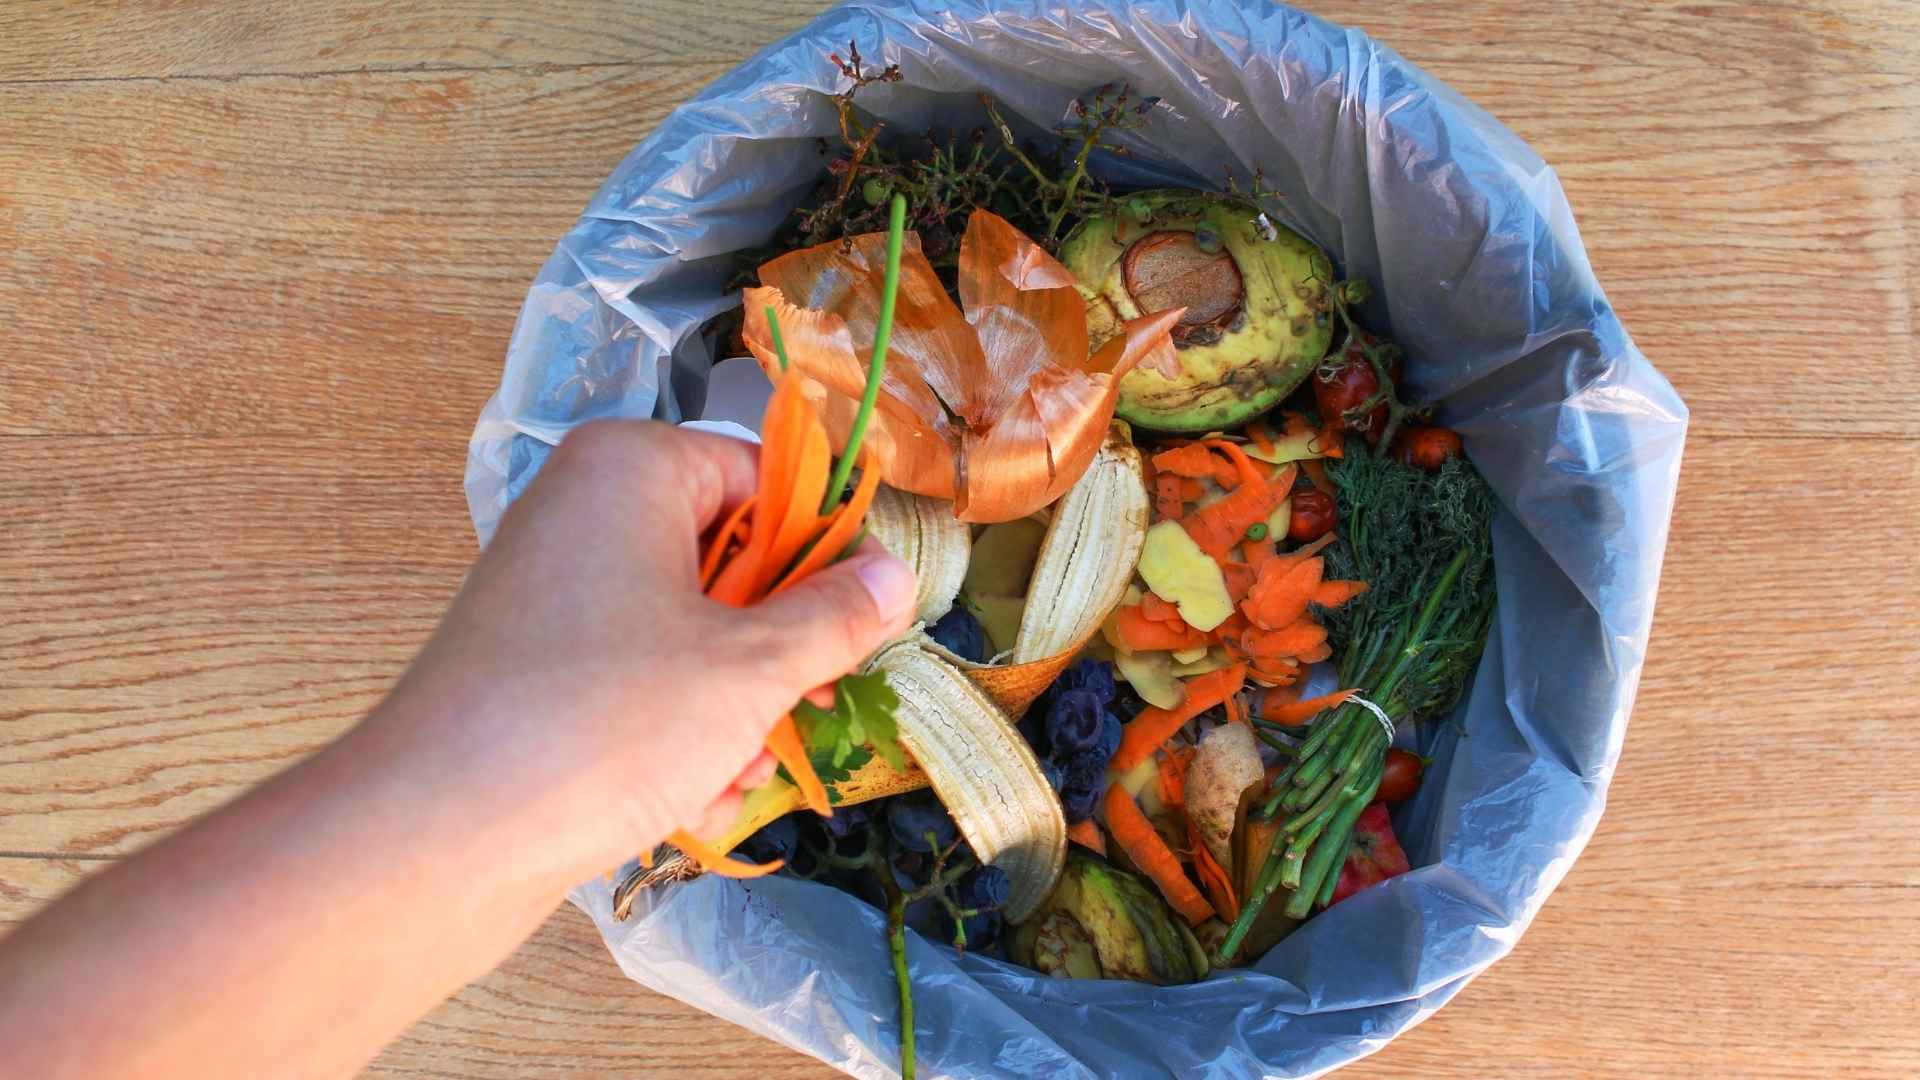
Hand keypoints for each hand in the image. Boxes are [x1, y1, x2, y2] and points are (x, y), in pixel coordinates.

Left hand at [381, 420, 917, 870]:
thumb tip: (894, 575)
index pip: (764, 475)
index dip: (825, 544)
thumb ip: (834, 617)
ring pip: (688, 631)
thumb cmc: (605, 719)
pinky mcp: (533, 668)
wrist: (439, 833)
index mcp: (632, 469)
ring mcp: (552, 592)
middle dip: (776, 644)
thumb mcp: (751, 668)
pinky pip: (634, 680)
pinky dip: (673, 733)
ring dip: (733, 706)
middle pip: (729, 557)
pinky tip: (690, 800)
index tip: (870, 610)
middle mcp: (584, 512)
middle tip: (812, 701)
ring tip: (739, 768)